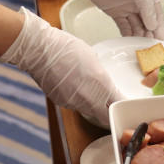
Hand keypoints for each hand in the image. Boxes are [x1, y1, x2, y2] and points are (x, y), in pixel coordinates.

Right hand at [0, 8, 123, 126]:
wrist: (40, 51)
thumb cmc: (67, 49)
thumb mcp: (92, 58)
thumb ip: (100, 75)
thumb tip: (101, 81)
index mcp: (101, 84)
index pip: (117, 103)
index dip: (121, 104)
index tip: (123, 103)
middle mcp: (89, 98)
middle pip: (104, 115)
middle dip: (108, 112)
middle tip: (110, 105)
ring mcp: (73, 102)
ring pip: (88, 110)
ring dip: (92, 105)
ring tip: (88, 91)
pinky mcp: (61, 102)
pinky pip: (73, 104)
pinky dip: (76, 99)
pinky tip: (73, 87)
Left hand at [48, 0, 163, 38]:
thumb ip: (147, 7)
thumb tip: (154, 24)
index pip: (158, 17)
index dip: (160, 31)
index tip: (161, 44)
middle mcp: (139, 3)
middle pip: (148, 24)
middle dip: (150, 37)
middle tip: (150, 51)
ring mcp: (127, 8)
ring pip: (137, 27)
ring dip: (139, 38)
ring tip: (141, 49)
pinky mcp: (115, 13)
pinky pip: (125, 27)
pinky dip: (128, 35)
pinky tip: (130, 43)